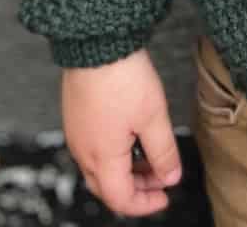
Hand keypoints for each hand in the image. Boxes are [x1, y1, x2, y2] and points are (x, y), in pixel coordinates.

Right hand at [62, 50, 181, 215]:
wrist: (96, 42)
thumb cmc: (122, 76)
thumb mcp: (153, 116)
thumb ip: (163, 152)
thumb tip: (170, 177)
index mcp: (101, 157)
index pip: (120, 199)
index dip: (145, 204)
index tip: (165, 196)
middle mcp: (83, 151)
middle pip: (107, 188)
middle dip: (136, 189)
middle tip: (160, 177)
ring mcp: (76, 134)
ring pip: (99, 169)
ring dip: (125, 171)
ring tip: (150, 155)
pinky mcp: (76, 118)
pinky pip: (92, 149)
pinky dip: (113, 154)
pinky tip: (131, 138)